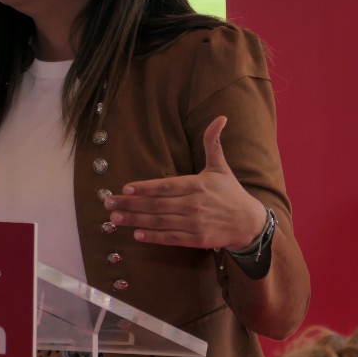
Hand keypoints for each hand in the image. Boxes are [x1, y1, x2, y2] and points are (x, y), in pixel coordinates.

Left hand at [104, 116, 267, 249]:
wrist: (249, 222)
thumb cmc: (231, 192)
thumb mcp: (221, 166)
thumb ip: (213, 142)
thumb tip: (220, 117)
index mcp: (197, 184)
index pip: (166, 186)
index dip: (145, 187)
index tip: (125, 188)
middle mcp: (194, 204)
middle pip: (157, 205)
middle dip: (131, 204)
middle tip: (109, 203)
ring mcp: (195, 223)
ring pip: (160, 221)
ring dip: (136, 220)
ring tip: (116, 218)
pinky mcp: (197, 239)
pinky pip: (171, 238)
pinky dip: (154, 237)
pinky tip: (137, 234)